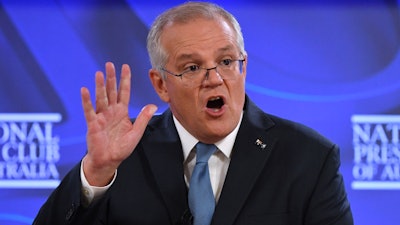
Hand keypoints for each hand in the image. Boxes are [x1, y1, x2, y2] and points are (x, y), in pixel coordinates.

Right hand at [80, 62, 156, 185]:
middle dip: (111, 78)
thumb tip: (152, 105)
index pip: (124, 92)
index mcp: (122, 112)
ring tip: (99, 73)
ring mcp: (101, 117)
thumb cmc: (122, 147)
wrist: (109, 161)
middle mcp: (111, 111)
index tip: (125, 66)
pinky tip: (85, 90)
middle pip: (111, 91)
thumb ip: (143, 118)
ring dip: (100, 86)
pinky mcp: (93, 124)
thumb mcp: (136, 132)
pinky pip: (89, 110)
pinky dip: (87, 101)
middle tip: (109, 64)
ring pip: (101, 98)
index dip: (125, 80)